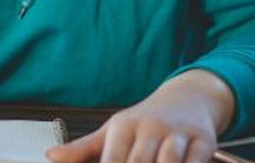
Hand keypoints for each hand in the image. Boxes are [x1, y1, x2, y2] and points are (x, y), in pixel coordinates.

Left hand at [45, 69, 233, 162]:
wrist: (189, 97)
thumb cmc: (146, 119)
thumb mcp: (114, 129)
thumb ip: (83, 148)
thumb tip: (51, 155)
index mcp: (124, 125)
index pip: (113, 159)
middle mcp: (150, 127)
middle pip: (140, 162)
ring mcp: (178, 133)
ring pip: (169, 161)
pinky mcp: (203, 140)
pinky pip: (195, 160)